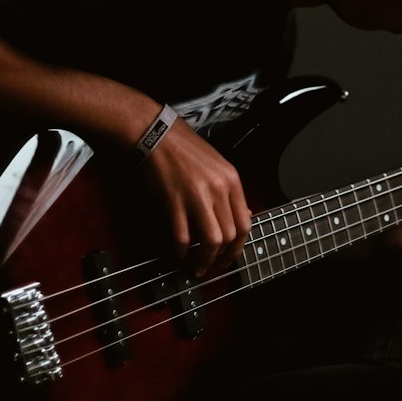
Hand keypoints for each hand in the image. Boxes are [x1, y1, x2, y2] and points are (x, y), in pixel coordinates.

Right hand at [140, 116, 251, 276]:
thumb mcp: (216, 165)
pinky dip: (180, 251)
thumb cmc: (183, 147)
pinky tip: (177, 255)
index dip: (238, 247)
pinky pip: (181, 236)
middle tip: (212, 266)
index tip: (229, 256)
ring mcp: (197, 195)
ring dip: (204, 260)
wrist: (156, 132)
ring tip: (196, 267)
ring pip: (210, 240)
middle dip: (222, 258)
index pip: (245, 223)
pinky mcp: (173, 200)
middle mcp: (219, 188)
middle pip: (230, 235)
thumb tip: (242, 215)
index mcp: (231, 179)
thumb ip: (228, 191)